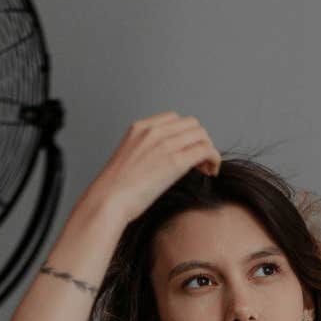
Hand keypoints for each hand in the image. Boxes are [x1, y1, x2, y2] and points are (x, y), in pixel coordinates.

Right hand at [75, 111, 221, 223]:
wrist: (107, 201)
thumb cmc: (113, 191)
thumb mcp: (127, 160)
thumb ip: (144, 154)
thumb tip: (160, 164)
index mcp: (139, 128)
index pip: (174, 119)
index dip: (186, 134)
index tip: (186, 150)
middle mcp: (154, 131)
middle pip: (192, 124)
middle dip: (199, 141)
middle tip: (200, 161)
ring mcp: (165, 144)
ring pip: (202, 135)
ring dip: (208, 150)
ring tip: (206, 168)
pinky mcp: (175, 162)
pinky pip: (205, 150)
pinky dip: (213, 159)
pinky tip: (210, 172)